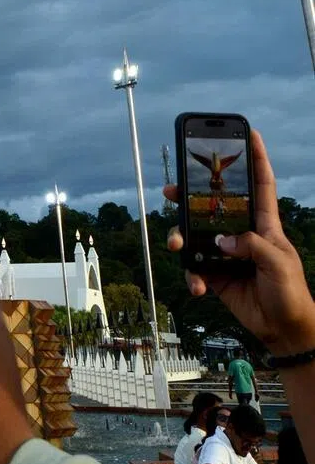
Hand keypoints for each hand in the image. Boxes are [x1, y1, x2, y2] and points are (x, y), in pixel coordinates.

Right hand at [165, 130, 314, 354]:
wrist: (284, 330)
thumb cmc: (291, 293)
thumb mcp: (279, 262)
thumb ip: (252, 246)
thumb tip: (221, 241)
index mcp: (264, 225)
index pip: (261, 185)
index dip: (257, 159)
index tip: (250, 133)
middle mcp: (242, 234)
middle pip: (213, 205)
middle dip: (192, 194)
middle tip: (172, 189)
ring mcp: (227, 254)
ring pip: (195, 236)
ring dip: (181, 238)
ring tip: (175, 245)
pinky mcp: (216, 276)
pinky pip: (195, 269)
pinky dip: (192, 276)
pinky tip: (198, 286)